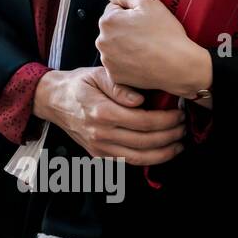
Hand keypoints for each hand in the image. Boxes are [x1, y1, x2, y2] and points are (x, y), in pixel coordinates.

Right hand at [32, 66, 185, 164]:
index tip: (179, 113)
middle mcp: (101, 134)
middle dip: (170, 136)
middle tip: (184, 127)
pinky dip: (148, 160)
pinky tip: (161, 152)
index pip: (143, 121)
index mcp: (102, 112)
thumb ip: (119, 86)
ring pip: (139, 158)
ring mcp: (99, 147)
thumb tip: (140, 100)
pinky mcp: (99, 155)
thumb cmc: (78, 84)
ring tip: (179, 144)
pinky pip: (128, 163)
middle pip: (145, 141)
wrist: (53, 100)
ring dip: (164, 153)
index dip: (166, 120)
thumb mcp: (97, 75)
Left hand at [95, 0, 212, 97]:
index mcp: (108, 21)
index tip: (144, 20)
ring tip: (147, 47)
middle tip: (148, 34)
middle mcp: (102, 41)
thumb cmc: (166, 35)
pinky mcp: (115, 75)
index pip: (114, 9)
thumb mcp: (149, 2)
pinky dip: (128, 61)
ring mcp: (107, 60)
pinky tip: (143, 59)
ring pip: (115, 46)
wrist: (179, 66)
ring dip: (126, 45)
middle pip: (113, 28)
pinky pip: (119, 64)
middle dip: (126, 28)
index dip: (131, 12)